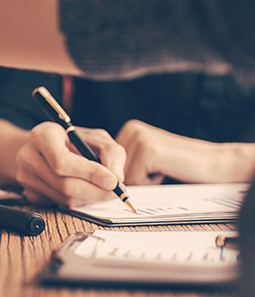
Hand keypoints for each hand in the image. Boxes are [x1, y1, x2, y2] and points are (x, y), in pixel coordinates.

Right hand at [15, 122, 125, 206]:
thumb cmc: (72, 142)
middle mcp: (28, 155)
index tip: (112, 180)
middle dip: (94, 190)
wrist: (48, 149)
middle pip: (64, 183)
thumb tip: (116, 176)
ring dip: (88, 197)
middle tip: (115, 190)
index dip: (89, 173)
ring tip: (99, 187)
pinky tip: (82, 189)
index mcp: (42, 135)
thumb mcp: (95, 138)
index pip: (62, 161)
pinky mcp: (29, 192)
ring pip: (63, 197)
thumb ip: (111, 152)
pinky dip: (77, 201)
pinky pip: (58, 204)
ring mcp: (25, 175)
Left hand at [116, 119, 254, 184]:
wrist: (215, 163)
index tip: (145, 168)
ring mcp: (140, 138)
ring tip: (162, 168)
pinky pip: (134, 180)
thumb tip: (97, 176)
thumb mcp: (145, 158)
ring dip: (142, 180)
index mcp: (129, 129)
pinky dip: (150, 183)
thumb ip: (123, 161)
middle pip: (112, 169)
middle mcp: (132, 129)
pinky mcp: (148, 151)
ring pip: (121, 177)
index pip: (106, 162)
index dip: (123, 173)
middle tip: (157, 168)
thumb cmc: (180, 164)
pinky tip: (165, 170)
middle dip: (133, 177)